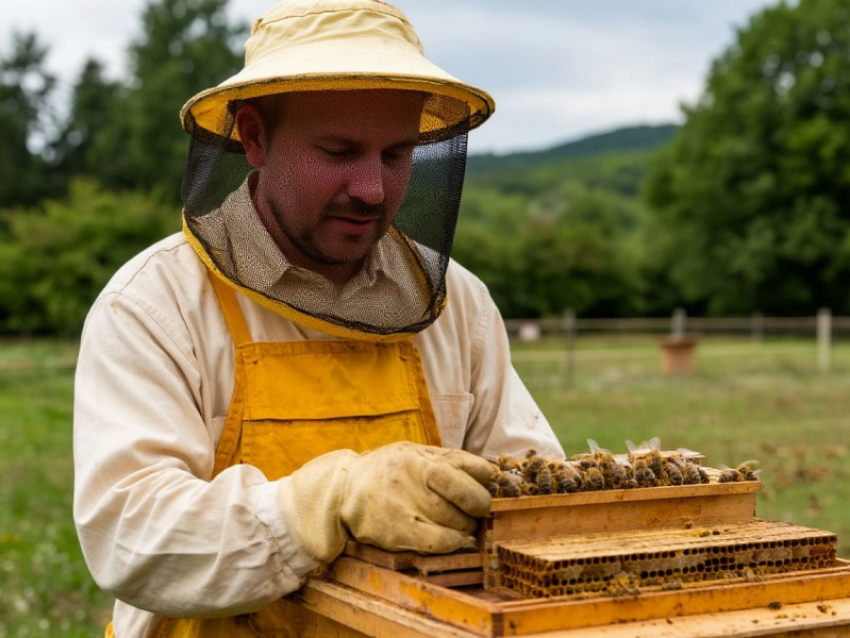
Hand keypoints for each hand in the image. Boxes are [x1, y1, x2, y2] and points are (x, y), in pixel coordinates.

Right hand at [278, 441, 494, 562]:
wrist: (341, 488)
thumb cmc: (387, 470)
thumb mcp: (414, 452)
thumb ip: (448, 459)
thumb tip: (490, 473)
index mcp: (424, 456)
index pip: (475, 468)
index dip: (486, 482)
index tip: (484, 488)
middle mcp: (416, 476)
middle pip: (470, 498)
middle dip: (479, 508)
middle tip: (476, 512)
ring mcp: (407, 503)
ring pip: (458, 522)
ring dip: (466, 528)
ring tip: (459, 526)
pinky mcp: (397, 531)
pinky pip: (439, 541)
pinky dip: (453, 543)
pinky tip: (453, 540)